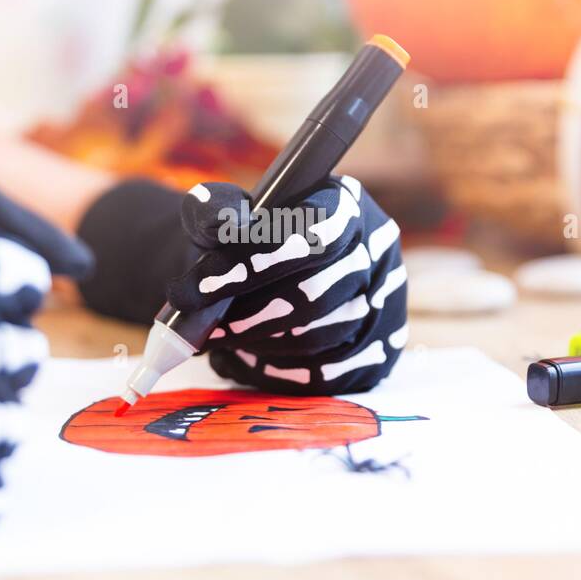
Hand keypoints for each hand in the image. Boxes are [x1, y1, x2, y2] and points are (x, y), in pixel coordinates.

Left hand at [166, 175, 406, 393]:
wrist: (261, 280)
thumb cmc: (243, 245)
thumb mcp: (225, 216)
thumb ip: (214, 210)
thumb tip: (214, 220)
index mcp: (345, 205)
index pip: (312, 235)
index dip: (254, 263)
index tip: (196, 288)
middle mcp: (376, 253)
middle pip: (316, 293)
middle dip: (248, 315)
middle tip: (203, 329)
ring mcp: (384, 305)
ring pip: (318, 338)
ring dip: (259, 344)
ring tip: (221, 340)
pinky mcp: (379, 351)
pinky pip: (327, 373)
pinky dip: (278, 371)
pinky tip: (248, 359)